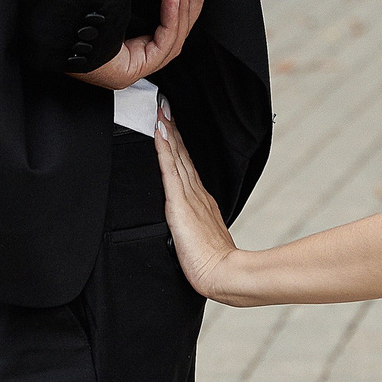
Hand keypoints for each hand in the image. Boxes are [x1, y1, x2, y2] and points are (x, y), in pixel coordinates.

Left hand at [71, 0, 219, 90]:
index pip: (168, 19)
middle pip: (177, 27)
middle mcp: (133, 53)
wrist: (49, 31)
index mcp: (129, 38)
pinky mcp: (133, 71)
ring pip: (174, 36)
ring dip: (184, 6)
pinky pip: (162, 46)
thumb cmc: (72, 12)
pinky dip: (170, 20)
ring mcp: (134, 65)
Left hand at [153, 104, 245, 301]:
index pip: (187, 169)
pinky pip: (169, 168)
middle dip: (173, 131)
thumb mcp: (204, 240)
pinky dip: (164, 148)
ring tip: (160, 113)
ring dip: (168, 133)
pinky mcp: (180, 202)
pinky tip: (159, 133)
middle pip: (182, 156)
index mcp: (202, 202)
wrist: (222, 273)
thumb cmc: (213, 264)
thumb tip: (188, 226)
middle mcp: (197, 194)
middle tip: (165, 109)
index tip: (172, 128)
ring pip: (176, 156)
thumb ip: (195, 228)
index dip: (179, 147)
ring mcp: (189, 196)